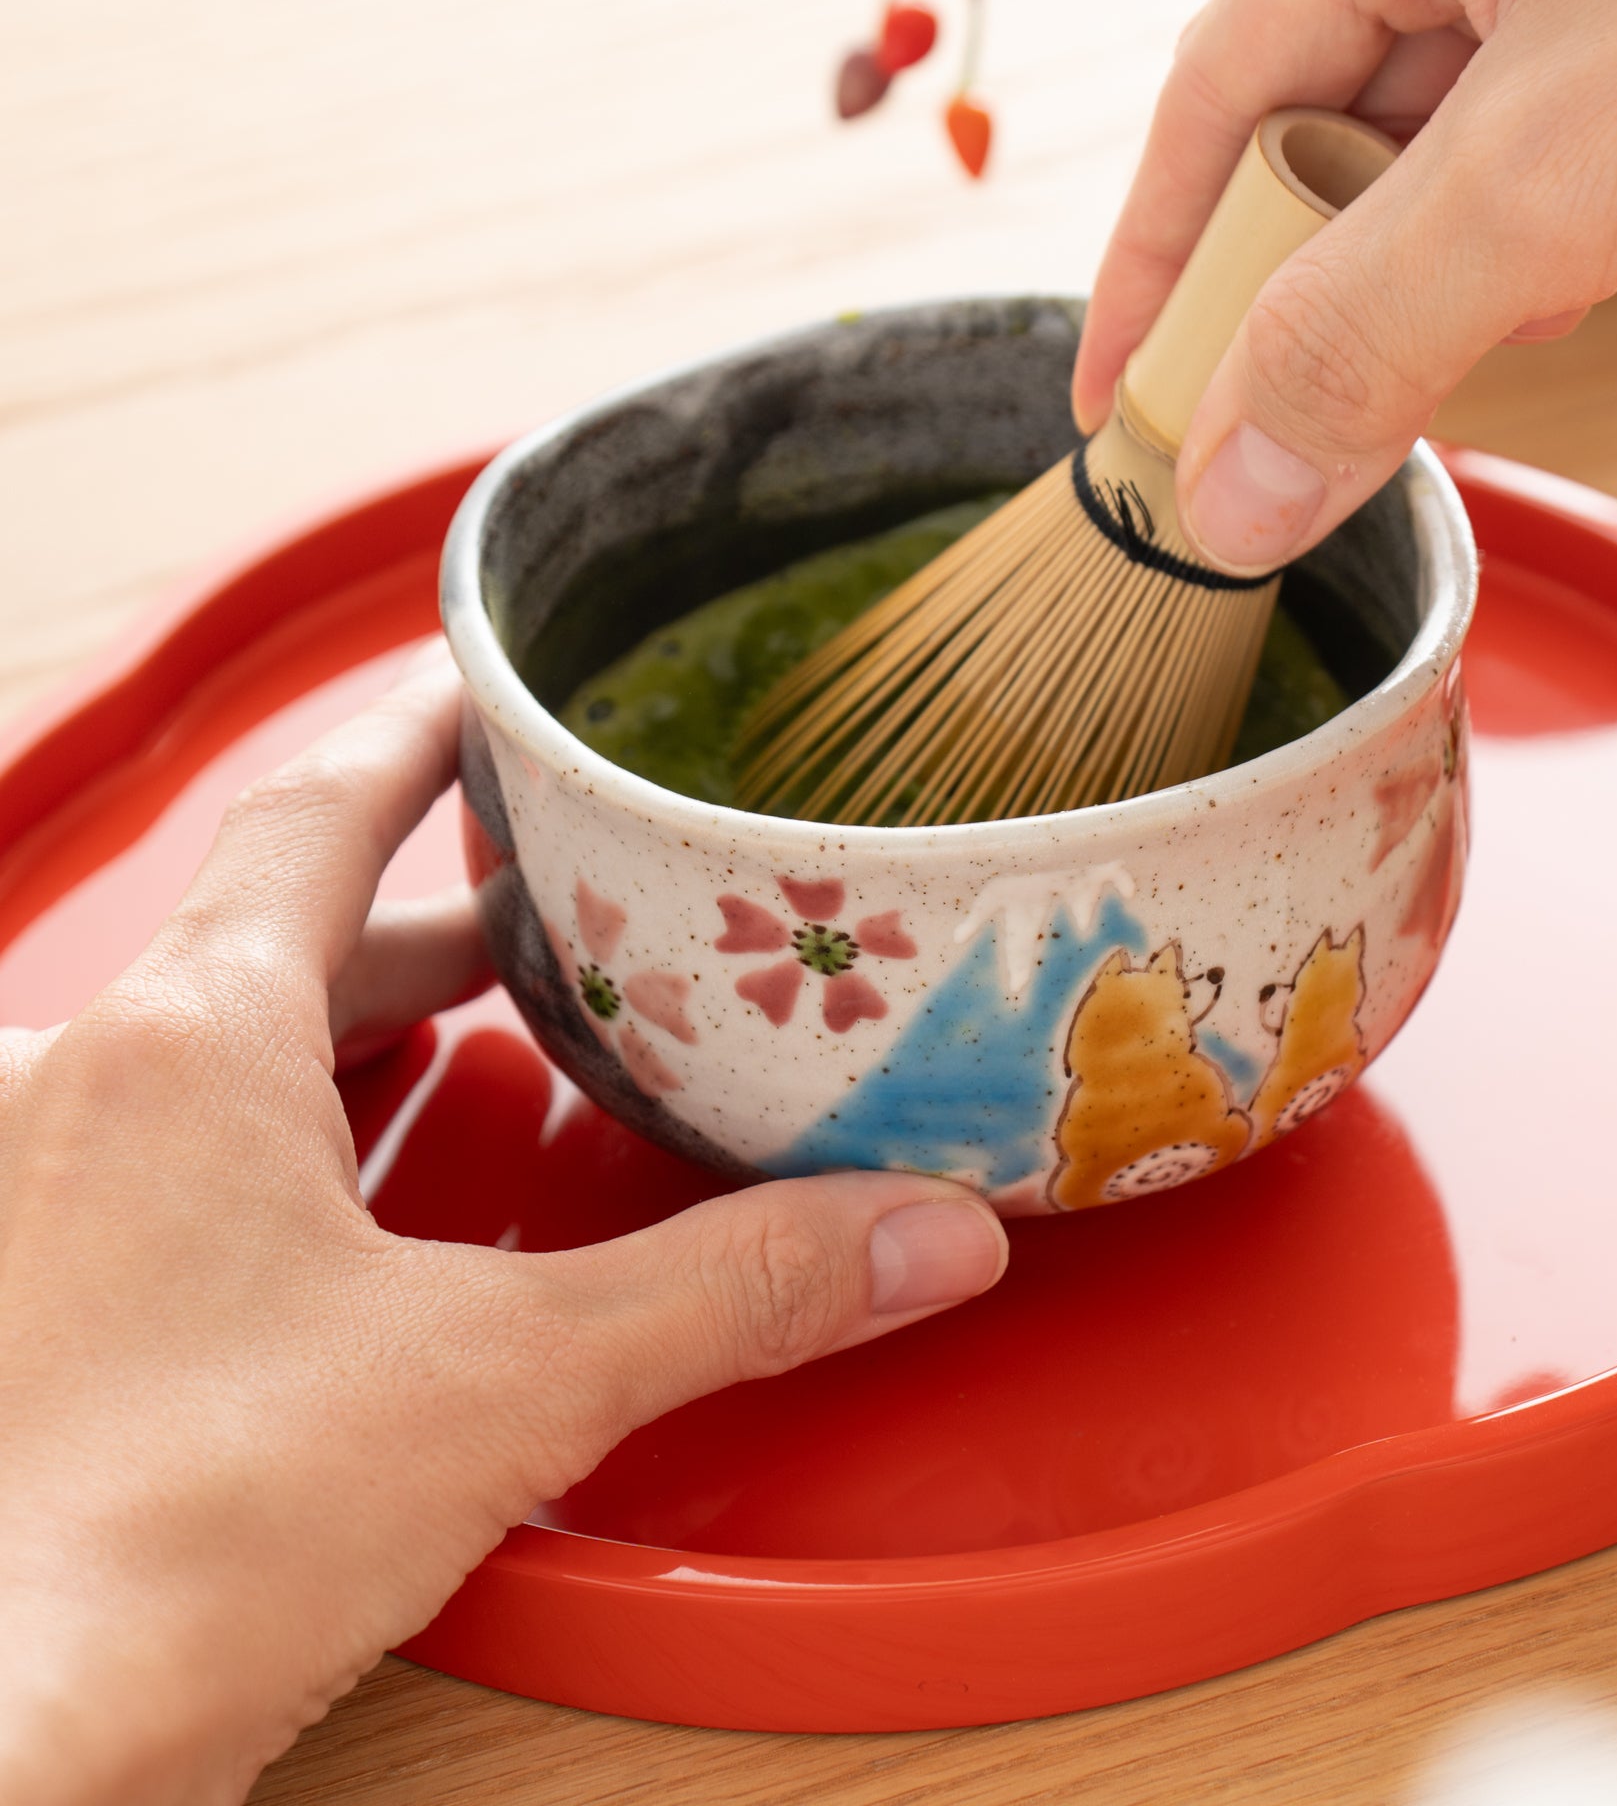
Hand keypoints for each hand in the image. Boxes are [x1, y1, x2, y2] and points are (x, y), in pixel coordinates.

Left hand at [0, 655, 1007, 1805]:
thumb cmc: (156, 1545)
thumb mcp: (499, 1383)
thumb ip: (728, 1289)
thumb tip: (917, 1234)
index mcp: (183, 1044)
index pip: (317, 812)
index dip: (418, 730)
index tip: (491, 681)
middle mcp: (73, 1092)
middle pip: (276, 936)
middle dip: (427, 922)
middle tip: (554, 909)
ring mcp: (33, 1200)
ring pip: (211, 1051)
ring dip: (345, 1030)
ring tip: (479, 1041)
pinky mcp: (28, 1307)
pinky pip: (158, 1157)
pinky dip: (272, 1143)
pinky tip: (347, 1220)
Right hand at [1075, 0, 1616, 572]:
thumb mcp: (1560, 177)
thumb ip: (1360, 339)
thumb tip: (1223, 500)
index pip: (1215, 88)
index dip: (1151, 265)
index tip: (1114, 412)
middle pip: (1310, 125)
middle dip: (1288, 291)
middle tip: (1258, 435)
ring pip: (1423, 155)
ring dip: (1406, 288)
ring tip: (1407, 380)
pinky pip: (1529, 156)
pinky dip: (1512, 254)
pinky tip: (1544, 303)